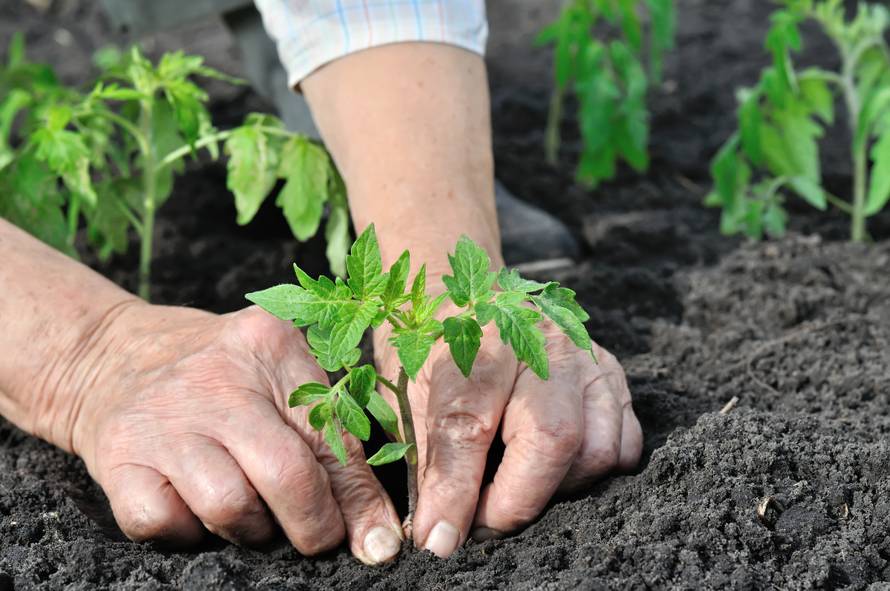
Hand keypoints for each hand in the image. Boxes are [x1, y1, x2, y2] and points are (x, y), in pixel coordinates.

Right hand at [68, 303, 402, 563]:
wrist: (109, 353)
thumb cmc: (217, 372)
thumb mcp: (276, 372)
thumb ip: (328, 431)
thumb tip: (375, 527)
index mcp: (270, 345)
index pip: (331, 435)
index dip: (359, 500)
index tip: (378, 543)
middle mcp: (216, 379)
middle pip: (286, 474)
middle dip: (313, 526)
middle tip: (316, 537)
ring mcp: (162, 418)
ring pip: (229, 508)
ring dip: (250, 530)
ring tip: (250, 512)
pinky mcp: (117, 456)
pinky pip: (163, 524)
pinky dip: (187, 533)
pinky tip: (194, 508)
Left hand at [374, 302, 642, 557]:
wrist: (472, 296)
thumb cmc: (435, 347)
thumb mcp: (410, 391)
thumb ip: (428, 458)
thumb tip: (437, 534)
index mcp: (475, 338)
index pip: (468, 424)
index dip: (454, 491)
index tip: (439, 539)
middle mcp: (539, 340)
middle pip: (552, 437)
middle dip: (517, 500)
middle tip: (482, 522)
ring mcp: (584, 356)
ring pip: (596, 447)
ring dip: (556, 489)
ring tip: (517, 488)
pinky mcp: (612, 372)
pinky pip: (624, 442)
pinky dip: (593, 472)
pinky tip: (555, 469)